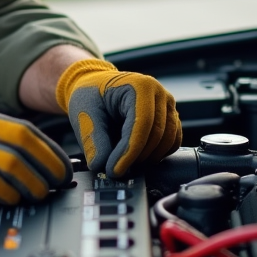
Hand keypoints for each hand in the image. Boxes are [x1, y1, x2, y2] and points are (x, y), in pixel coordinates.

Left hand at [56, 59, 180, 177]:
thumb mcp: (85, 114)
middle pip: (157, 135)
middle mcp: (159, 94)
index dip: (129, 151)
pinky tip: (136, 157)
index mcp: (140, 86)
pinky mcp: (170, 120)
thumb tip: (101, 166)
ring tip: (124, 163)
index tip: (114, 170)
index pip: (141, 124)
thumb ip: (93, 140)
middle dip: (136, 157)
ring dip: (147, 159)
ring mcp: (168, 107)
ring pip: (167, 142)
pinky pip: (171, 144)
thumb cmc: (91, 95)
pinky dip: (156, 155)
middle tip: (115, 170)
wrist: (97, 89)